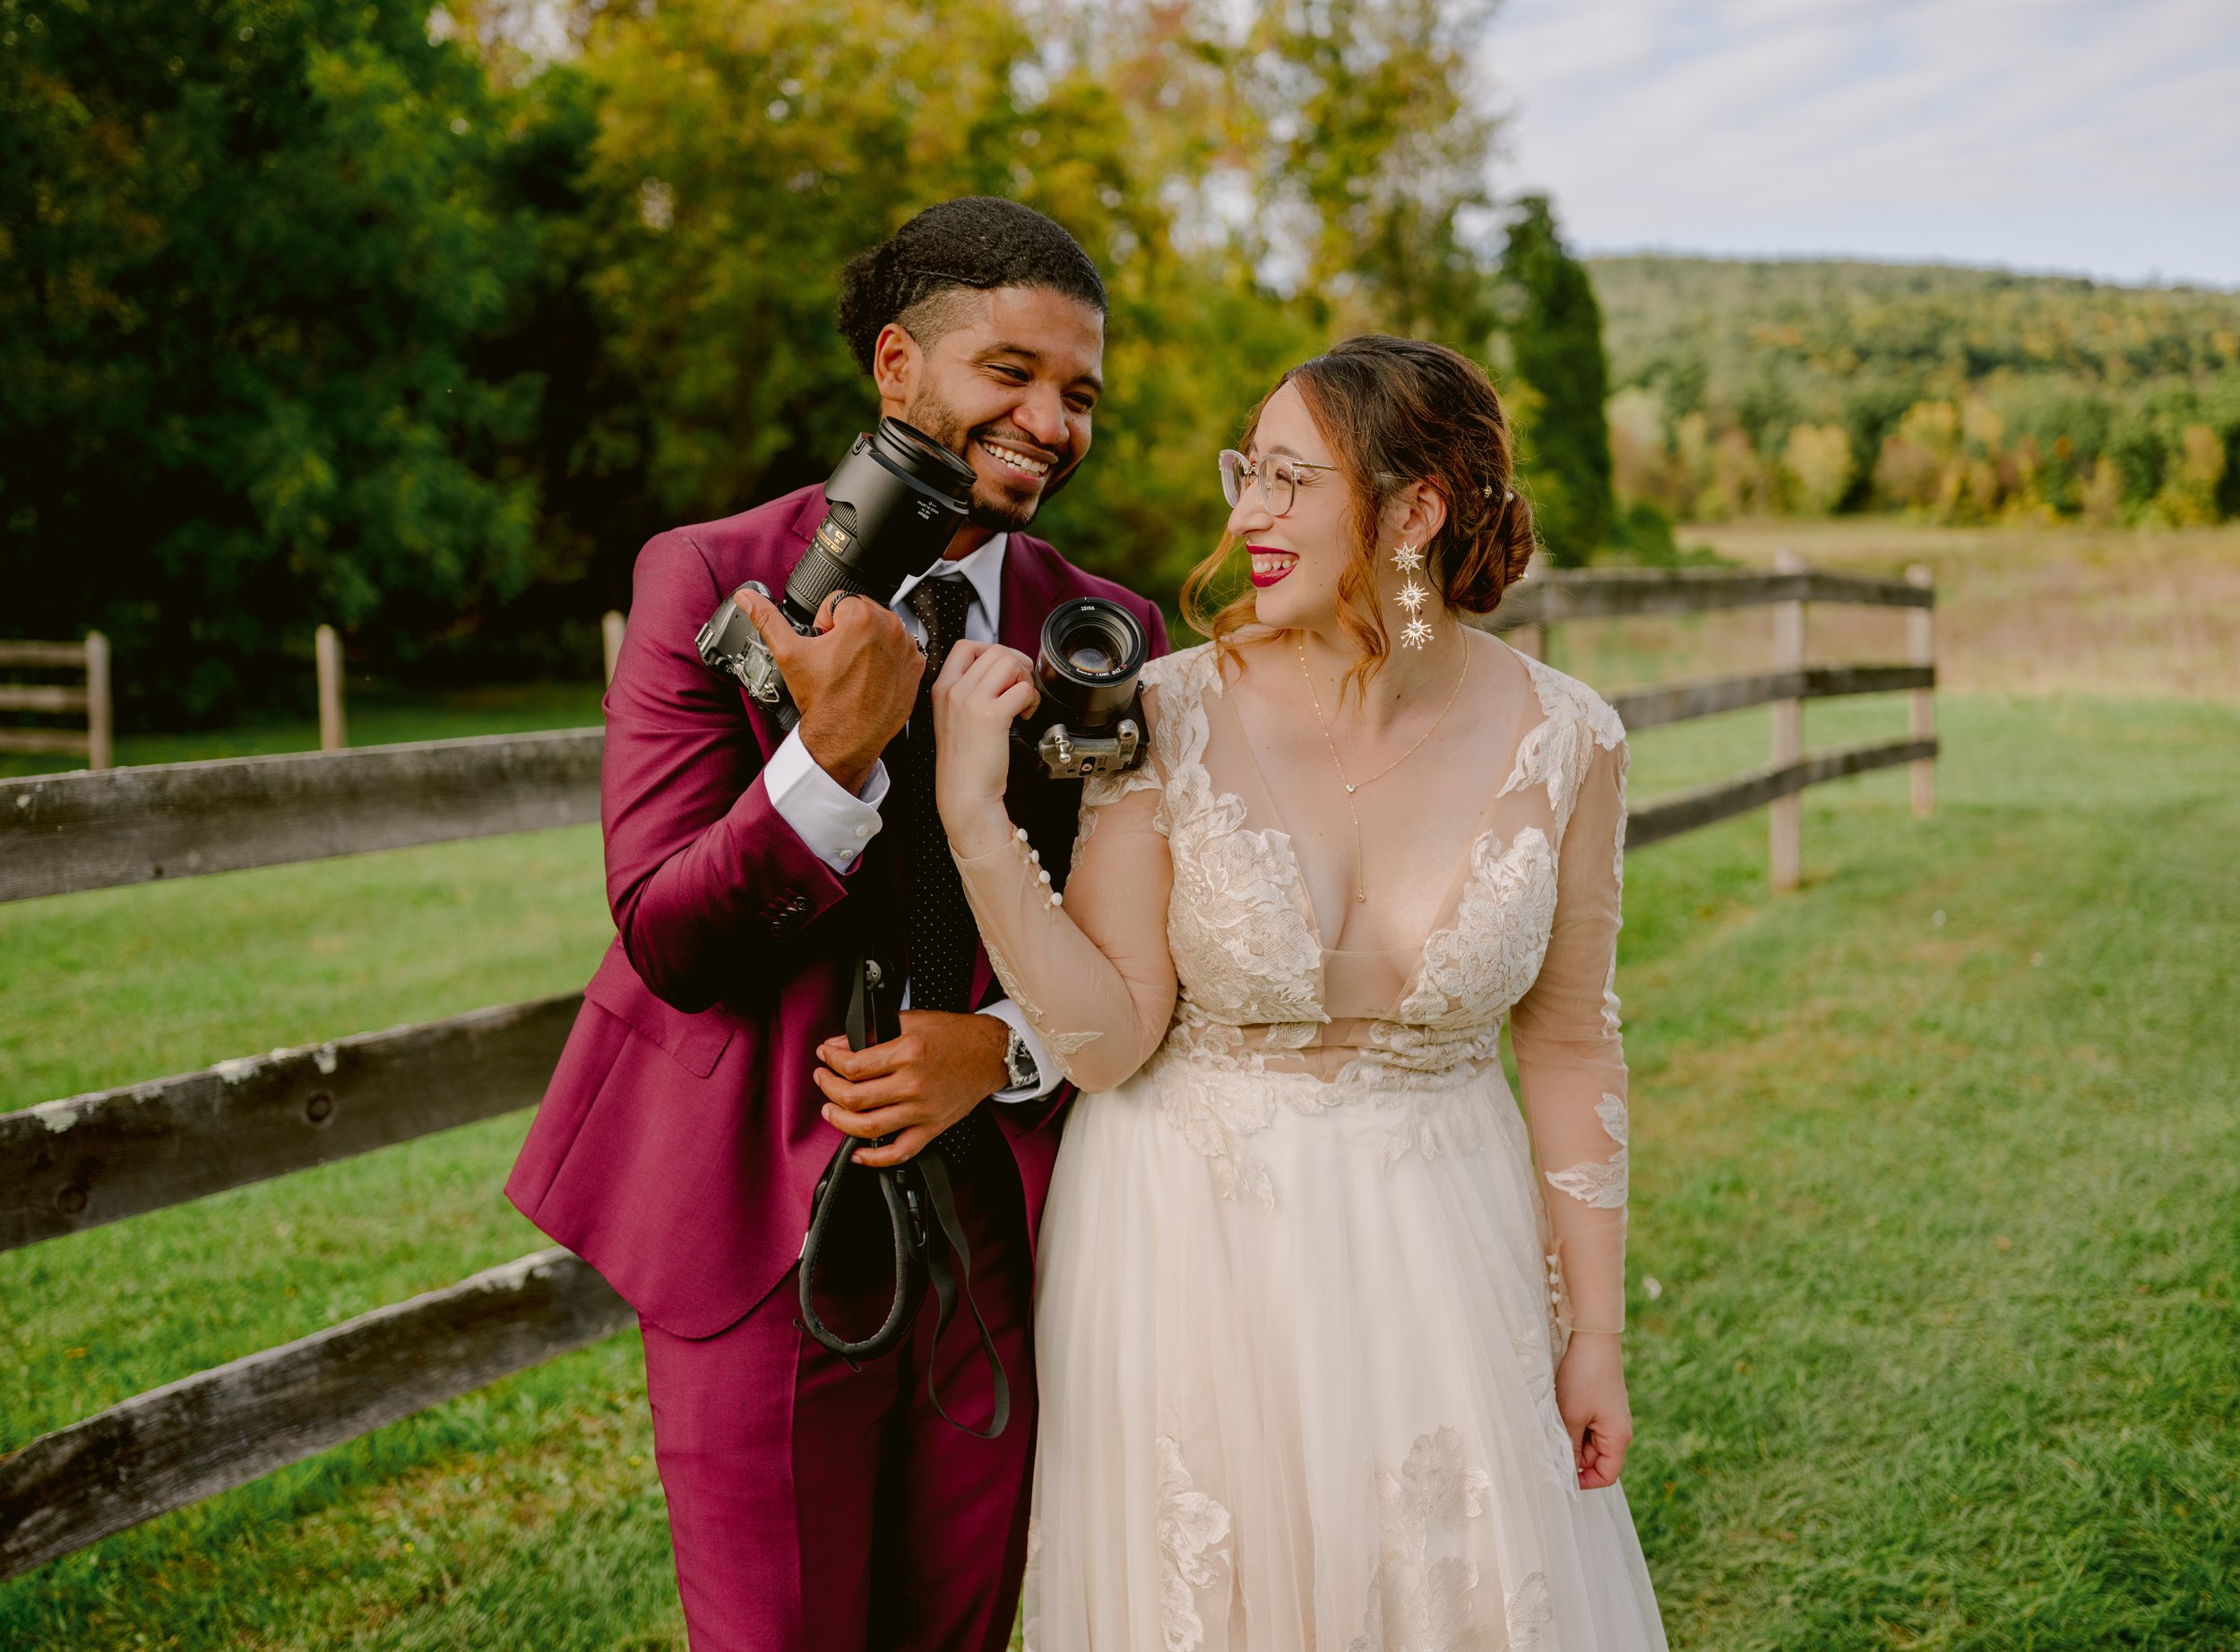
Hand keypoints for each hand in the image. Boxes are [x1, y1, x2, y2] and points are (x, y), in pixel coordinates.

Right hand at [733, 586, 921, 794]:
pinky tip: (871, 677)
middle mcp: (891, 628)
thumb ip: (768, 619)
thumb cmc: (823, 701)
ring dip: (868, 642)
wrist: (845, 739)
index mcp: (862, 617)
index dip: (825, 624)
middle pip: (862, 612)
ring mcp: (907, 648)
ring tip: (853, 669)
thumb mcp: (789, 654)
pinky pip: (900, 649)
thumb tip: (748, 598)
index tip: (824, 645)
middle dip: (848, 630)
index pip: (838, 601)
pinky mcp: (916, 667)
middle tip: (836, 659)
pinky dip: (887, 658)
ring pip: (881, 629)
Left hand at [812, 1010, 1009, 1166]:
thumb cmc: (954, 1035)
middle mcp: (913, 1084)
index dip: (831, 1061)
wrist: (990, 1053)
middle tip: (823, 1078)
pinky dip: (874, 1159)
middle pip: (854, 1098)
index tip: (825, 1056)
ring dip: (840, 1121)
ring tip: (830, 1110)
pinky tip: (858, 1154)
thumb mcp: (911, 1020)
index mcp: (908, 1053)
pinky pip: (899, 1152)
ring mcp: (922, 1110)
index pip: (853, 1066)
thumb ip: (872, 1033)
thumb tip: (839, 1045)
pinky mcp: (932, 1128)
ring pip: (867, 1127)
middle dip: (828, 1087)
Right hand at [930, 639, 1039, 855]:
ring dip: (1024, 679)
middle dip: (1016, 665)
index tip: (1005, 669)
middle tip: (1021, 687)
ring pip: (1009, 663)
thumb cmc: (964, 761)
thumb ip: (969, 692)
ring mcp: (970, 701)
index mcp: (942, 688)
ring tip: (1023, 702)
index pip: (966, 646)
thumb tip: (1001, 671)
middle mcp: (953, 690)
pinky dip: (1032, 699)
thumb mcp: (954, 718)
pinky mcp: (992, 716)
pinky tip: (1024, 716)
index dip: (992, 650)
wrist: (964, 793)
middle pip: (994, 651)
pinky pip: (1023, 689)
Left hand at [1554, 1331, 1632, 1488]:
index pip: (1606, 1475)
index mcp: (1618, 1437)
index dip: (1584, 1481)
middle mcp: (1618, 1430)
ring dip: (1571, 1439)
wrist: (1593, 1339)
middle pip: (1596, 1460)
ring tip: (1553, 1425)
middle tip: (1550, 1445)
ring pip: (1588, 1443)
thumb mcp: (1571, 1416)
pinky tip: (1558, 1414)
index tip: (1560, 1474)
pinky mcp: (1601, 1405)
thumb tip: (1566, 1473)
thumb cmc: (1584, 1377)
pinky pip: (1587, 1426)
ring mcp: (1610, 1417)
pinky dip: (1573, 1426)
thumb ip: (1569, 1448)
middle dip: (1573, 1457)